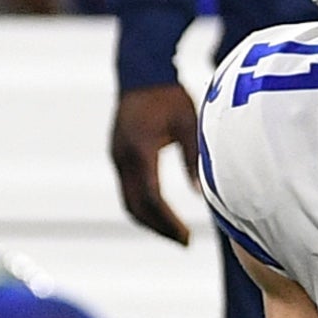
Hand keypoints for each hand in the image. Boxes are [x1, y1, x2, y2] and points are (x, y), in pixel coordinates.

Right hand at [111, 84, 198, 245]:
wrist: (140, 74)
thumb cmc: (169, 96)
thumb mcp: (189, 124)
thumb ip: (193, 158)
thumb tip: (200, 195)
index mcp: (141, 150)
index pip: (152, 198)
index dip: (169, 221)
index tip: (187, 236)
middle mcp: (123, 157)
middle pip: (136, 207)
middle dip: (159, 229)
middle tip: (184, 243)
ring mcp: (117, 157)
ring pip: (128, 202)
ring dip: (149, 222)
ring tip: (175, 235)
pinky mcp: (117, 156)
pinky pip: (127, 191)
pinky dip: (143, 208)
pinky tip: (162, 215)